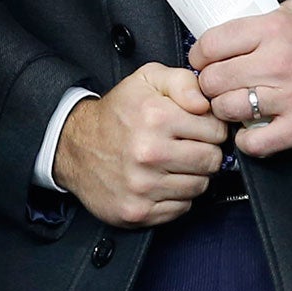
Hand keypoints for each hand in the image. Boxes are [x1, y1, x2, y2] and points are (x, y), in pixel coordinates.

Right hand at [52, 65, 228, 227]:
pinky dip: (177, 196)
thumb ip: (184, 81)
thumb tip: (206, 105)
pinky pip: (181, 208)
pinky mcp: (137, 211)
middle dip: (207, 153)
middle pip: (211, 161)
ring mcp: (142, 186)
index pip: (216, 131)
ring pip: (199, 187)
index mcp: (156, 117)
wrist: (75, 146)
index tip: (200, 128)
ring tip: (174, 163)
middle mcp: (149, 153)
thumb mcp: (148, 78)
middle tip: (190, 147)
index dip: (212, 128)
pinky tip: (162, 181)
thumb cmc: (117, 113)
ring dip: (193, 176)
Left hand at [190, 0, 291, 156]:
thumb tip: (237, 27)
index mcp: (274, 29)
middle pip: (213, 80)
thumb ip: (268, 15)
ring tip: (235, 108)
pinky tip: (253, 132)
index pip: (211, 44)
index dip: (200, 56)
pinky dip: (248, 141)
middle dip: (210, 86)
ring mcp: (290, 96)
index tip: (203, 62)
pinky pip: (255, 142)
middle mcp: (277, 61)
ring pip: (227, 110)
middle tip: (218, 88)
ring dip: (226, 112)